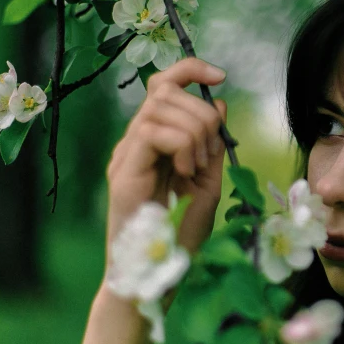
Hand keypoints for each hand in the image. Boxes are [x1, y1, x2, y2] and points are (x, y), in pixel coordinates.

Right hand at [105, 58, 227, 261]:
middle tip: (209, 155)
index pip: (164, 86)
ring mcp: (126, 155)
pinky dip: (180, 144)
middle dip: (201, 113)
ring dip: (194, 131)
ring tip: (197, 167)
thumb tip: (219, 102)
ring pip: (159, 106)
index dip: (190, 69)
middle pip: (164, 90)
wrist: (160, 274)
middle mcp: (136, 142)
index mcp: (156, 142)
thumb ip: (213, 144)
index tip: (220, 76)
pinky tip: (186, 171)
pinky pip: (151, 130)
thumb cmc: (182, 234)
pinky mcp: (123, 170)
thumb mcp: (209, 182)